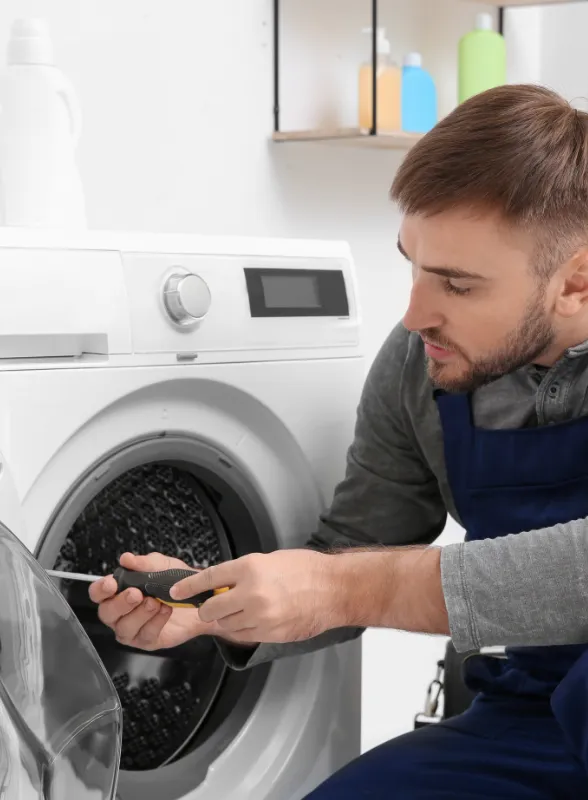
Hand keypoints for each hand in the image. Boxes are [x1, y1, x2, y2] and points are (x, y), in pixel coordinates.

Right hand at [89, 551, 237, 650]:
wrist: (199, 598)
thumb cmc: (175, 583)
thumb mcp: (162, 566)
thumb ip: (144, 563)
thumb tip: (127, 559)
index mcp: (119, 592)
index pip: (98, 593)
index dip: (100, 590)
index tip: (111, 584)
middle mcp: (121, 613)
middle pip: (106, 613)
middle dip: (120, 603)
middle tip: (136, 594)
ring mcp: (132, 629)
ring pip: (124, 628)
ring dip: (139, 614)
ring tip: (155, 602)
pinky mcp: (148, 640)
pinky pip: (145, 635)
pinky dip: (155, 622)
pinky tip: (165, 610)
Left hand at [169, 549, 345, 643]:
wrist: (333, 589)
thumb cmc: (306, 570)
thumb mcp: (268, 561)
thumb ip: (243, 573)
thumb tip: (222, 583)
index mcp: (250, 568)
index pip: (209, 579)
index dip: (188, 587)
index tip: (176, 592)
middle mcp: (251, 593)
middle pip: (211, 608)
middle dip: (207, 609)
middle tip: (211, 606)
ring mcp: (260, 616)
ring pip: (226, 625)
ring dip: (227, 620)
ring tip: (241, 611)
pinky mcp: (270, 633)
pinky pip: (245, 635)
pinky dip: (244, 629)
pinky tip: (255, 619)